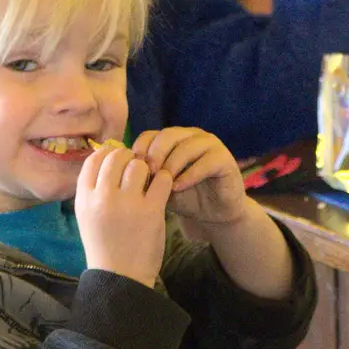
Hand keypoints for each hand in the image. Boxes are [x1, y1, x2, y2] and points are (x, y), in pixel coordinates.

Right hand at [74, 144, 172, 286]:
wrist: (120, 278)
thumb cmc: (104, 246)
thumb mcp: (87, 217)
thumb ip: (94, 189)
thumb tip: (107, 156)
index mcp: (84, 199)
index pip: (94, 159)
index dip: (108, 153)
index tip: (117, 160)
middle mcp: (103, 198)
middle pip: (117, 157)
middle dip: (129, 159)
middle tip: (136, 170)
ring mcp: (127, 204)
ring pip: (139, 164)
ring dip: (146, 169)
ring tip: (148, 182)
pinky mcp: (151, 211)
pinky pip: (161, 179)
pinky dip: (163, 179)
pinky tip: (161, 189)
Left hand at [132, 128, 249, 236]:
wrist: (214, 213)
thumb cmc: (184, 198)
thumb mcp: (160, 188)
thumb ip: (147, 178)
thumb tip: (124, 173)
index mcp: (173, 139)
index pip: (151, 135)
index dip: (140, 149)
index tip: (131, 168)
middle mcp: (191, 136)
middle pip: (168, 135)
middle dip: (154, 154)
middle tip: (147, 173)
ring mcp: (209, 145)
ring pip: (187, 146)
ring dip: (172, 164)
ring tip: (163, 182)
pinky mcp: (224, 159)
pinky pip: (206, 161)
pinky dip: (190, 174)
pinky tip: (178, 187)